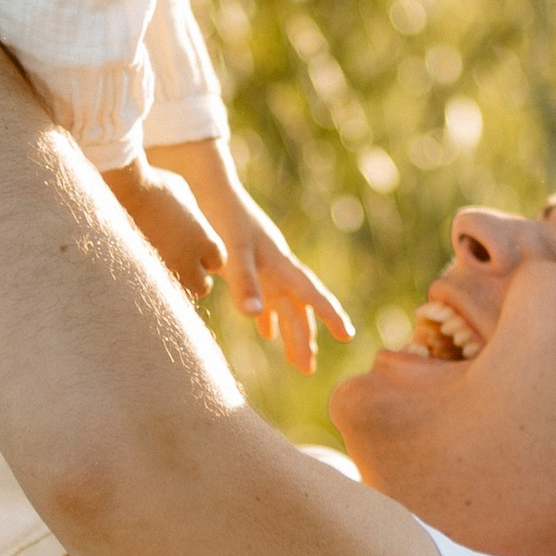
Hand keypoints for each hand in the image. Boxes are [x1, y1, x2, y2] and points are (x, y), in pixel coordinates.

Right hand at [98, 157, 227, 302]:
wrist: (124, 189)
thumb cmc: (155, 186)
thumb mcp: (184, 196)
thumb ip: (194, 219)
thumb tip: (192, 228)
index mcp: (205, 241)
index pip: (217, 262)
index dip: (207, 256)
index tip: (194, 245)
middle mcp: (188, 261)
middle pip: (202, 287)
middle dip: (194, 278)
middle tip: (180, 262)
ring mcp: (164, 270)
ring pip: (177, 293)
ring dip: (172, 282)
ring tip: (160, 263)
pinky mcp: (142, 274)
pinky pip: (153, 287)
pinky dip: (152, 280)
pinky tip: (143, 263)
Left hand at [149, 140, 354, 377]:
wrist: (206, 186)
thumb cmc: (221, 216)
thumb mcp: (232, 252)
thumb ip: (243, 283)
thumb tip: (256, 318)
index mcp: (279, 263)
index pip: (311, 294)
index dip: (330, 315)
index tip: (348, 336)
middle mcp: (277, 266)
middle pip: (297, 308)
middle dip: (304, 338)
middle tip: (308, 369)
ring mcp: (265, 265)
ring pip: (284, 305)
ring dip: (289, 332)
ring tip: (296, 360)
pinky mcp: (249, 264)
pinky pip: (266, 296)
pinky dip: (268, 316)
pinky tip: (266, 332)